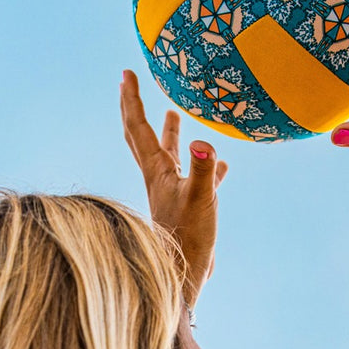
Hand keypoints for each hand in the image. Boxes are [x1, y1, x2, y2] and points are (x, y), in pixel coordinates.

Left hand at [119, 69, 227, 308]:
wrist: (183, 276)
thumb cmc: (189, 238)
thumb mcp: (201, 199)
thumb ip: (205, 170)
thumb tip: (207, 142)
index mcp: (156, 170)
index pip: (139, 126)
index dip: (133, 98)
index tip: (126, 72)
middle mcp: (159, 177)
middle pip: (143, 136)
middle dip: (137, 108)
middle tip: (130, 83)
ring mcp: (172, 192)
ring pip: (168, 155)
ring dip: (169, 133)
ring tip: (173, 114)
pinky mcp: (187, 207)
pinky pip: (196, 177)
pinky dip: (205, 165)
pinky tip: (222, 163)